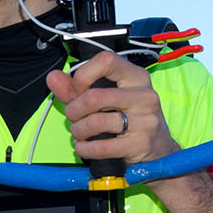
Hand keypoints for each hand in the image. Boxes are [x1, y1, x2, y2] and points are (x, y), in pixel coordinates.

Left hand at [45, 51, 180, 164]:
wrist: (159, 150)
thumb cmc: (130, 120)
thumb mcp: (107, 100)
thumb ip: (77, 89)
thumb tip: (53, 77)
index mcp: (136, 77)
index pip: (106, 61)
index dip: (83, 75)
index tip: (76, 89)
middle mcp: (144, 96)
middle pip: (94, 97)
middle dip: (74, 110)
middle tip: (73, 117)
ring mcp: (145, 120)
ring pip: (96, 122)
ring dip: (78, 130)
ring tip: (79, 133)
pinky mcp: (141, 144)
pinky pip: (102, 146)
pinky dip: (85, 148)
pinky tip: (84, 147)